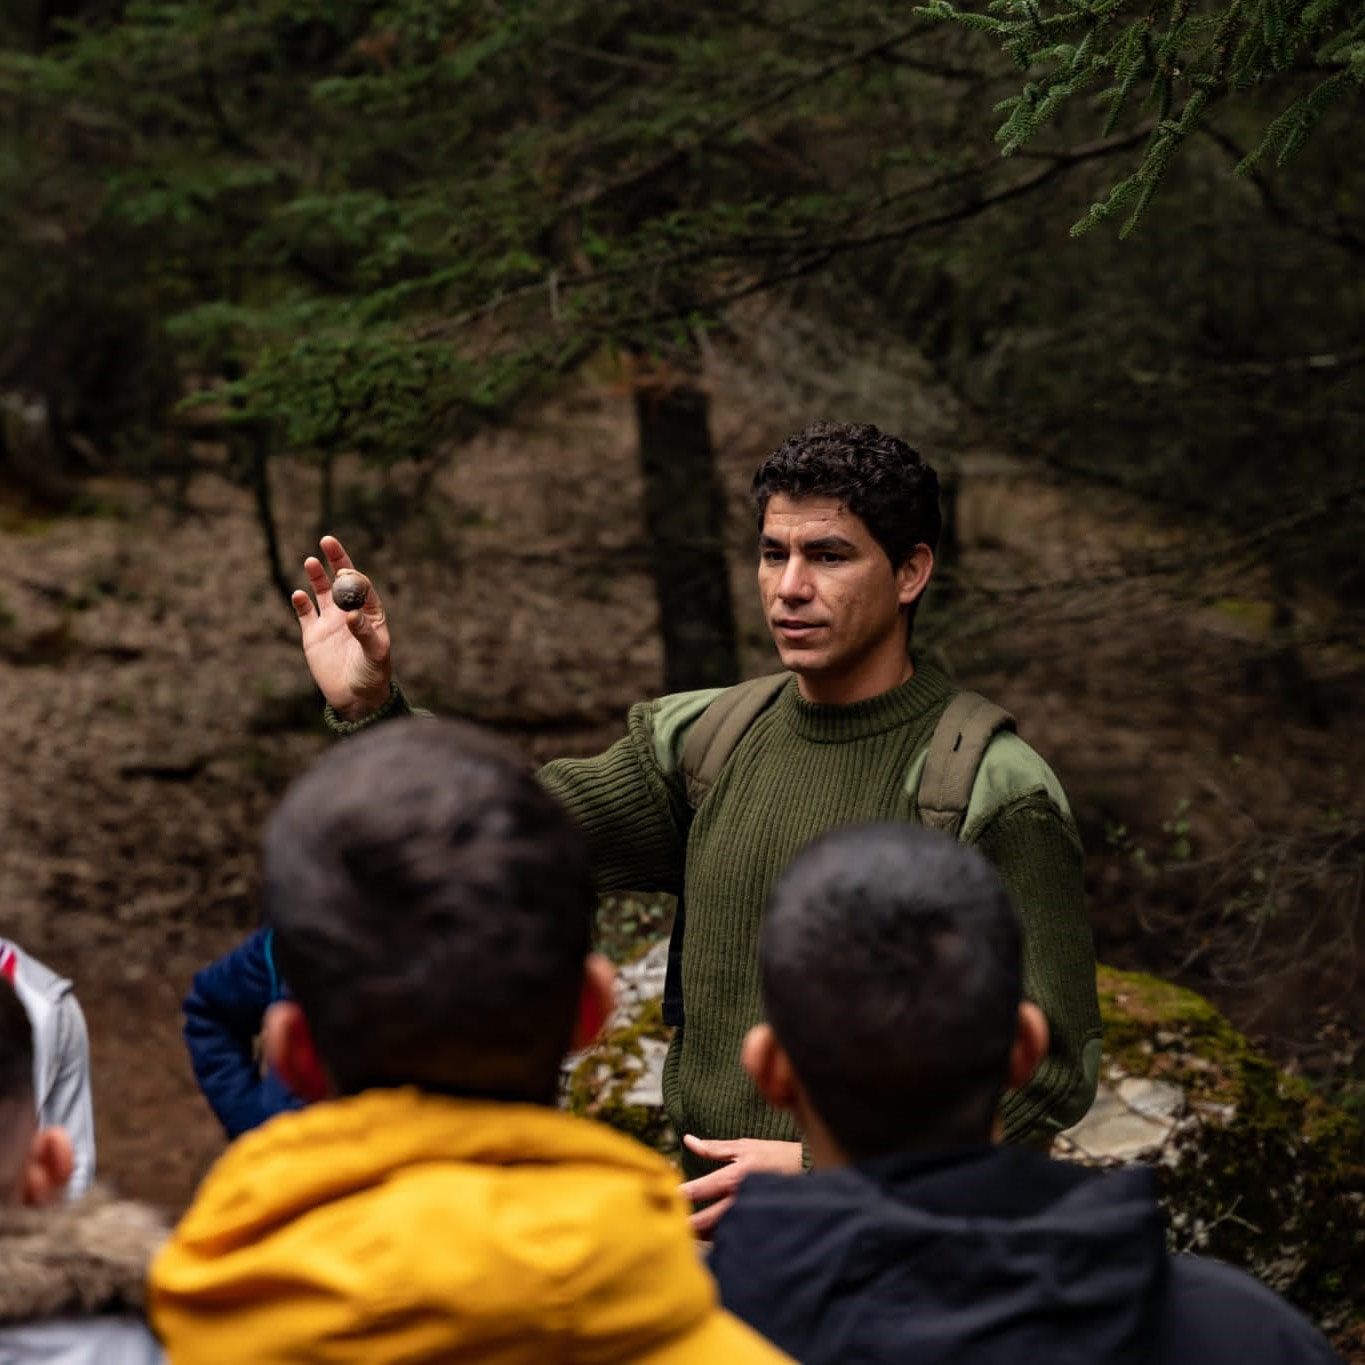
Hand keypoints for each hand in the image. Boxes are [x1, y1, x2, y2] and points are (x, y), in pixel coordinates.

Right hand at [291, 535, 392, 719]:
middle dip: (335, 560)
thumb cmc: (373, 674)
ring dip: (316, 576)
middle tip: (327, 540)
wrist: (355, 698)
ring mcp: (330, 622)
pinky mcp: (313, 635)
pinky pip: (305, 613)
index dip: (353, 574)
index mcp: (370, 613)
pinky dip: (300, 603)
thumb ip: (364, 633)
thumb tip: (352, 614)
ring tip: (311, 562)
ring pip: (321, 592)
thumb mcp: (375, 654)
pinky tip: (298, 595)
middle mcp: (349, 612)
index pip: (361, 585)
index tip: (346, 569)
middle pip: (341, 580)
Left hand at [679, 1136, 803, 1236]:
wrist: (811, 1173)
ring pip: (719, 1235)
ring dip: (701, 1235)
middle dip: (685, 1225)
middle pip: (706, 1222)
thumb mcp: (744, 1146)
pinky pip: (734, 1238)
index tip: (661, 1198)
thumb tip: (688, 1140)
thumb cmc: (776, 1155)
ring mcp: (751, 1217)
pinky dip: (719, 1238)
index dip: (679, 1195)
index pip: (700, 1190)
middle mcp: (742, 1200)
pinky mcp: (759, 1228)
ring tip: (683, 1233)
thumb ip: (714, 1147)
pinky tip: (708, 1237)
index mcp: (736, 1177)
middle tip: (667, 1226)